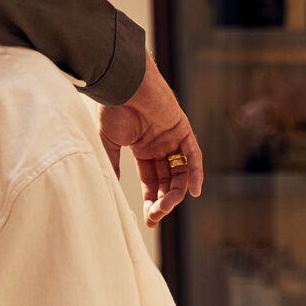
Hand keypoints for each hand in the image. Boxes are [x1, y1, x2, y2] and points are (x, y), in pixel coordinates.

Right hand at [98, 57, 203, 226]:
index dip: (151, 202)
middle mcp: (160, 146)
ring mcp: (172, 138)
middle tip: (155, 216)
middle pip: (167, 181)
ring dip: (176, 192)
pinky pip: (194, 155)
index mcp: (142, 149)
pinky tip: (194, 191)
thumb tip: (111, 189)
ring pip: (181, 173)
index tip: (149, 222)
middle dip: (163, 201)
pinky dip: (196, 173)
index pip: (151, 182)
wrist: (123, 84)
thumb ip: (113, 163)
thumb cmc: (113, 108)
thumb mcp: (109, 141)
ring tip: (166, 206)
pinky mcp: (183, 129)